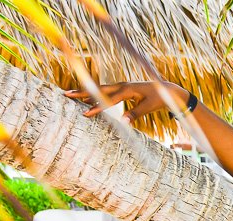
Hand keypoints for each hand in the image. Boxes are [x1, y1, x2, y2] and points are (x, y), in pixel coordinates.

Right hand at [63, 81, 184, 124]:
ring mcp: (121, 86)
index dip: (97, 107)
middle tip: (66, 94)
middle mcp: (122, 85)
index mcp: (128, 89)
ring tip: (71, 94)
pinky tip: (86, 97)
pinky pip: (105, 90)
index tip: (86, 113)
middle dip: (83, 92)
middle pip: (99, 89)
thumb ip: (136, 114)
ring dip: (86, 91)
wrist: (165, 88)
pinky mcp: (122, 89)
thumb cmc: (159, 98)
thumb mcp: (149, 107)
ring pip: (100, 89)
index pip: (109, 99)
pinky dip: (95, 93)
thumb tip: (123, 123)